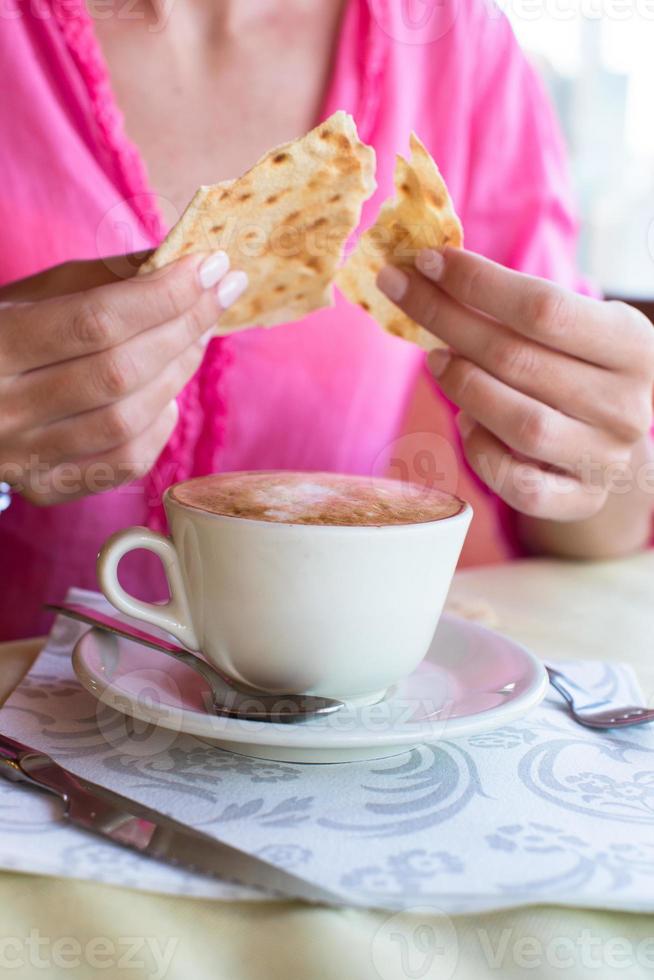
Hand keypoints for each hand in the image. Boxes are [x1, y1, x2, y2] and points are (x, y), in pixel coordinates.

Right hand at [0, 252, 247, 504]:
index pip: (96, 320)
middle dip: (184, 327)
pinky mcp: (47, 487)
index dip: (164, 294)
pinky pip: (125, 462)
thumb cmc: (0, 338)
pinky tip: (167, 395)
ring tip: (197, 337)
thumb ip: (102, 278)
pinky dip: (160, 426)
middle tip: (218, 295)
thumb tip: (179, 259)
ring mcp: (24, 456)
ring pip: (128, 421)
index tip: (212, 267)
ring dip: (178, 374)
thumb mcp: (31, 295)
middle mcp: (3, 408)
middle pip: (119, 372)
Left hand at [378, 248, 653, 520]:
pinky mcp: (580, 500)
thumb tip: (430, 269)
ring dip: (463, 386)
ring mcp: (605, 458)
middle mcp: (627, 405)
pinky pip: (517, 483)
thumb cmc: (579, 369)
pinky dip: (480, 451)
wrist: (615, 441)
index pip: (544, 307)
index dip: (477, 283)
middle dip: (447, 320)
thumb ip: (518, 305)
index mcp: (633, 346)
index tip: (427, 261)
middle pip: (518, 359)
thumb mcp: (575, 327)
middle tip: (404, 295)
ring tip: (437, 361)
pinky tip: (467, 423)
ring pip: (520, 423)